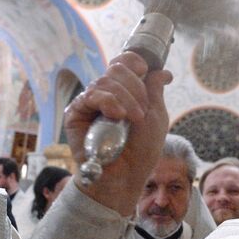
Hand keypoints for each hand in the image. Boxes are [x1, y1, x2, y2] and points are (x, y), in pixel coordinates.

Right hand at [63, 51, 172, 217]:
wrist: (125, 176)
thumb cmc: (140, 152)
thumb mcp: (156, 117)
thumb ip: (155, 91)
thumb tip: (162, 70)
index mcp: (122, 92)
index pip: (123, 63)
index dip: (133, 61)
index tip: (144, 70)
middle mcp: (104, 95)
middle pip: (115, 69)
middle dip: (134, 86)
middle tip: (141, 111)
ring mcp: (89, 104)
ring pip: (105, 81)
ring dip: (125, 97)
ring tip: (134, 119)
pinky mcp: (75, 115)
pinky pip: (90, 96)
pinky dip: (107, 101)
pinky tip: (117, 115)